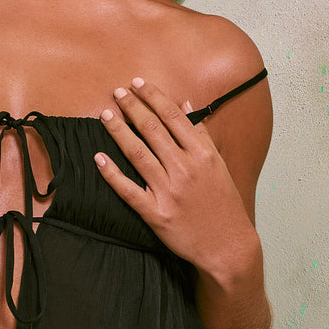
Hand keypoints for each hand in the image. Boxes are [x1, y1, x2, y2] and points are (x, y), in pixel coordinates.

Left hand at [94, 77, 255, 269]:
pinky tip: (99, 158)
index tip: (137, 83)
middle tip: (117, 92)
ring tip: (106, 114)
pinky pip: (129, 190)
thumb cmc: (223, 204)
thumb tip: (186, 104)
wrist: (228, 245)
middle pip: (153, 130)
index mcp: (202, 154)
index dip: (153, 97)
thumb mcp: (218, 165)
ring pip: (138, 154)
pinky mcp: (156, 214)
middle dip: (132, 107)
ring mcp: (169, 192)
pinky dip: (112, 173)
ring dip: (119, 131)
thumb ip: (201, 133)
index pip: (173, 116)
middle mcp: (185, 169)